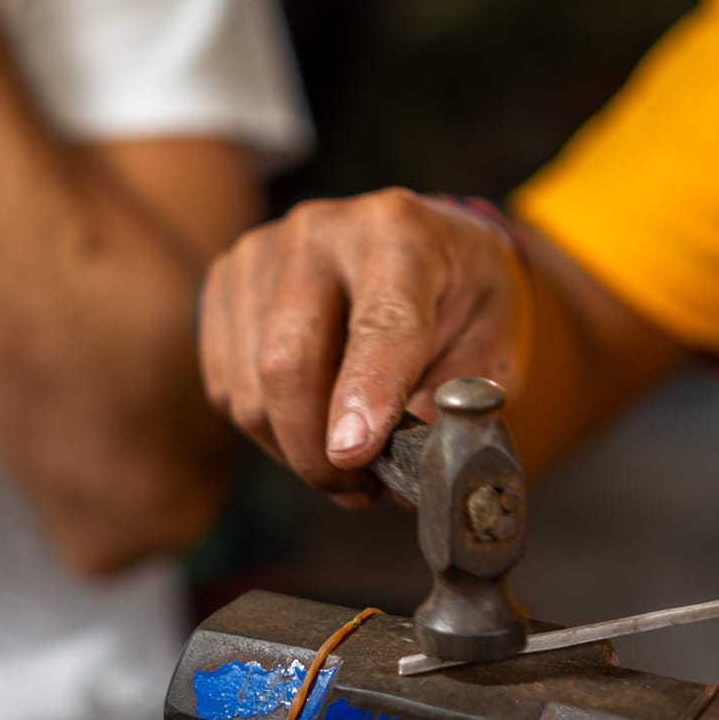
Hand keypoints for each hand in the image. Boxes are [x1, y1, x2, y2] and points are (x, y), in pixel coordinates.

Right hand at [199, 189, 533, 503]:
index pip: (378, 323)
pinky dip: (265, 427)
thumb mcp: (493, 342)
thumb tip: (406, 464)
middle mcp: (320, 230)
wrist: (423, 244)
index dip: (365, 394)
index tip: (354, 455)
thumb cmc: (461, 295)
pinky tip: (310, 421)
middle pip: (288, 359)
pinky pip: (225, 386)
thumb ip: (455, 403)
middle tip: (357, 489)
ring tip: (344, 457)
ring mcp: (261, 253)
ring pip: (249, 387)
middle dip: (316, 449)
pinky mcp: (225, 282)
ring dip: (292, 447)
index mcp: (400, 232)